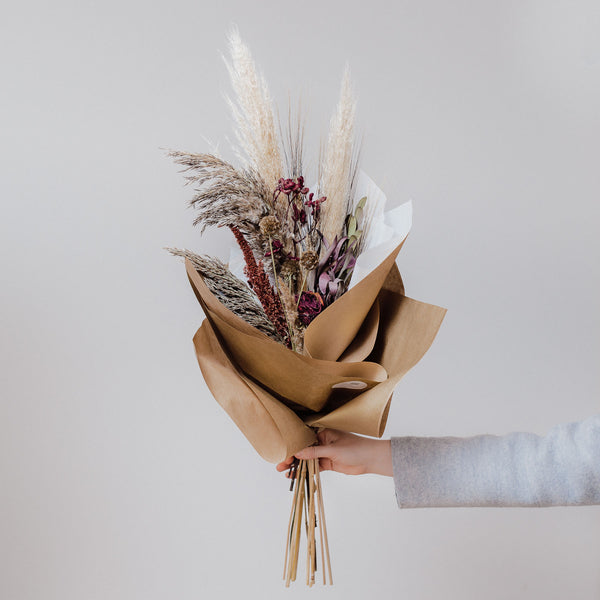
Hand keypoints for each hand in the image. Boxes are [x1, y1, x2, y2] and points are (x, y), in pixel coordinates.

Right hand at [276, 429, 392, 476]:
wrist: (370, 459)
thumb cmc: (355, 448)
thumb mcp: (333, 450)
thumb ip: (315, 452)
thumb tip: (298, 453)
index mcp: (323, 432)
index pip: (305, 438)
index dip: (293, 445)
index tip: (284, 452)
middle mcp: (322, 441)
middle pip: (304, 449)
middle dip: (292, 457)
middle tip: (280, 464)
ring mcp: (325, 453)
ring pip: (307, 459)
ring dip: (297, 465)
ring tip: (284, 471)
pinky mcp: (328, 463)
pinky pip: (314, 467)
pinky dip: (305, 471)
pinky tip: (295, 475)